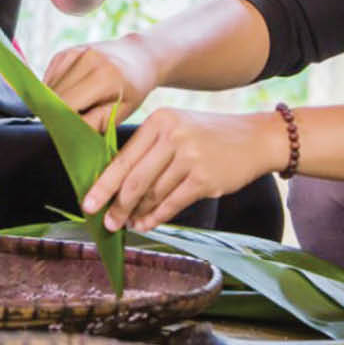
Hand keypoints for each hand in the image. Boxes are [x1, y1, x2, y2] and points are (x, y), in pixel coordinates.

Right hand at [45, 37, 159, 130]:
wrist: (138, 57)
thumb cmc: (132, 90)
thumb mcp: (121, 112)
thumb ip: (93, 123)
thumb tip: (65, 130)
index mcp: (103, 77)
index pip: (66, 107)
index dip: (63, 124)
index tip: (71, 133)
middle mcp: (86, 60)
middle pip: (54, 98)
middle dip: (58, 114)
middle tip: (77, 120)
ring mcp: (73, 53)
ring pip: (48, 90)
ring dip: (54, 103)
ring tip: (80, 104)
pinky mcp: (64, 53)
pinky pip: (48, 80)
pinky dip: (54, 91)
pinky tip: (74, 93)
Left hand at [80, 108, 284, 232]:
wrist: (255, 138)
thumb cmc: (209, 137)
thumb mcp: (177, 129)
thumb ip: (148, 151)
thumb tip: (114, 186)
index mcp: (160, 120)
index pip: (123, 158)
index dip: (104, 185)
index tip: (89, 203)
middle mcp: (173, 135)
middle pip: (134, 180)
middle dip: (117, 205)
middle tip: (106, 223)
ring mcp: (190, 156)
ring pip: (152, 195)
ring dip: (137, 214)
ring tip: (129, 224)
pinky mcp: (204, 178)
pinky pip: (171, 204)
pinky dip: (156, 218)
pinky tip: (147, 224)